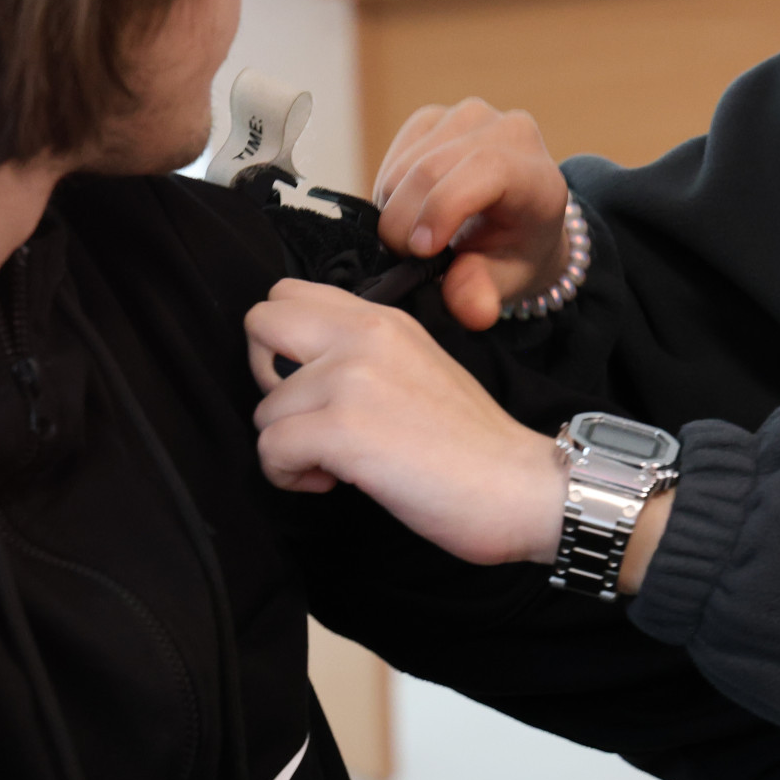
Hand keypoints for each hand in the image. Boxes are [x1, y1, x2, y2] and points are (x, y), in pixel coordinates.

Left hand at [244, 279, 566, 564]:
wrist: (519, 484)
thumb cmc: (474, 445)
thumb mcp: (421, 367)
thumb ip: (367, 355)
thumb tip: (305, 375)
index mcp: (384, 320)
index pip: (291, 294)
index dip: (285, 342)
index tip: (314, 384)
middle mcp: (364, 335)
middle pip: (260, 321)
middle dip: (264, 376)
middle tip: (305, 414)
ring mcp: (351, 379)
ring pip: (264, 407)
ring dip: (288, 445)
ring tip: (339, 463)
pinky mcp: (343, 429)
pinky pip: (270, 449)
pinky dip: (291, 476)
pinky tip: (333, 482)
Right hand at [373, 98, 571, 330]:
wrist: (516, 221)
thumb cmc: (515, 251)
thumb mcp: (508, 280)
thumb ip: (484, 291)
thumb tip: (471, 310)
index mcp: (537, 174)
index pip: (486, 168)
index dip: (444, 206)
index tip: (420, 250)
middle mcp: (507, 131)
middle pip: (432, 169)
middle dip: (405, 222)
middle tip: (405, 259)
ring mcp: (469, 116)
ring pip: (406, 165)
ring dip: (395, 209)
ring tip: (415, 239)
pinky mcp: (435, 117)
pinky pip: (395, 154)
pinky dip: (390, 190)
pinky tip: (411, 211)